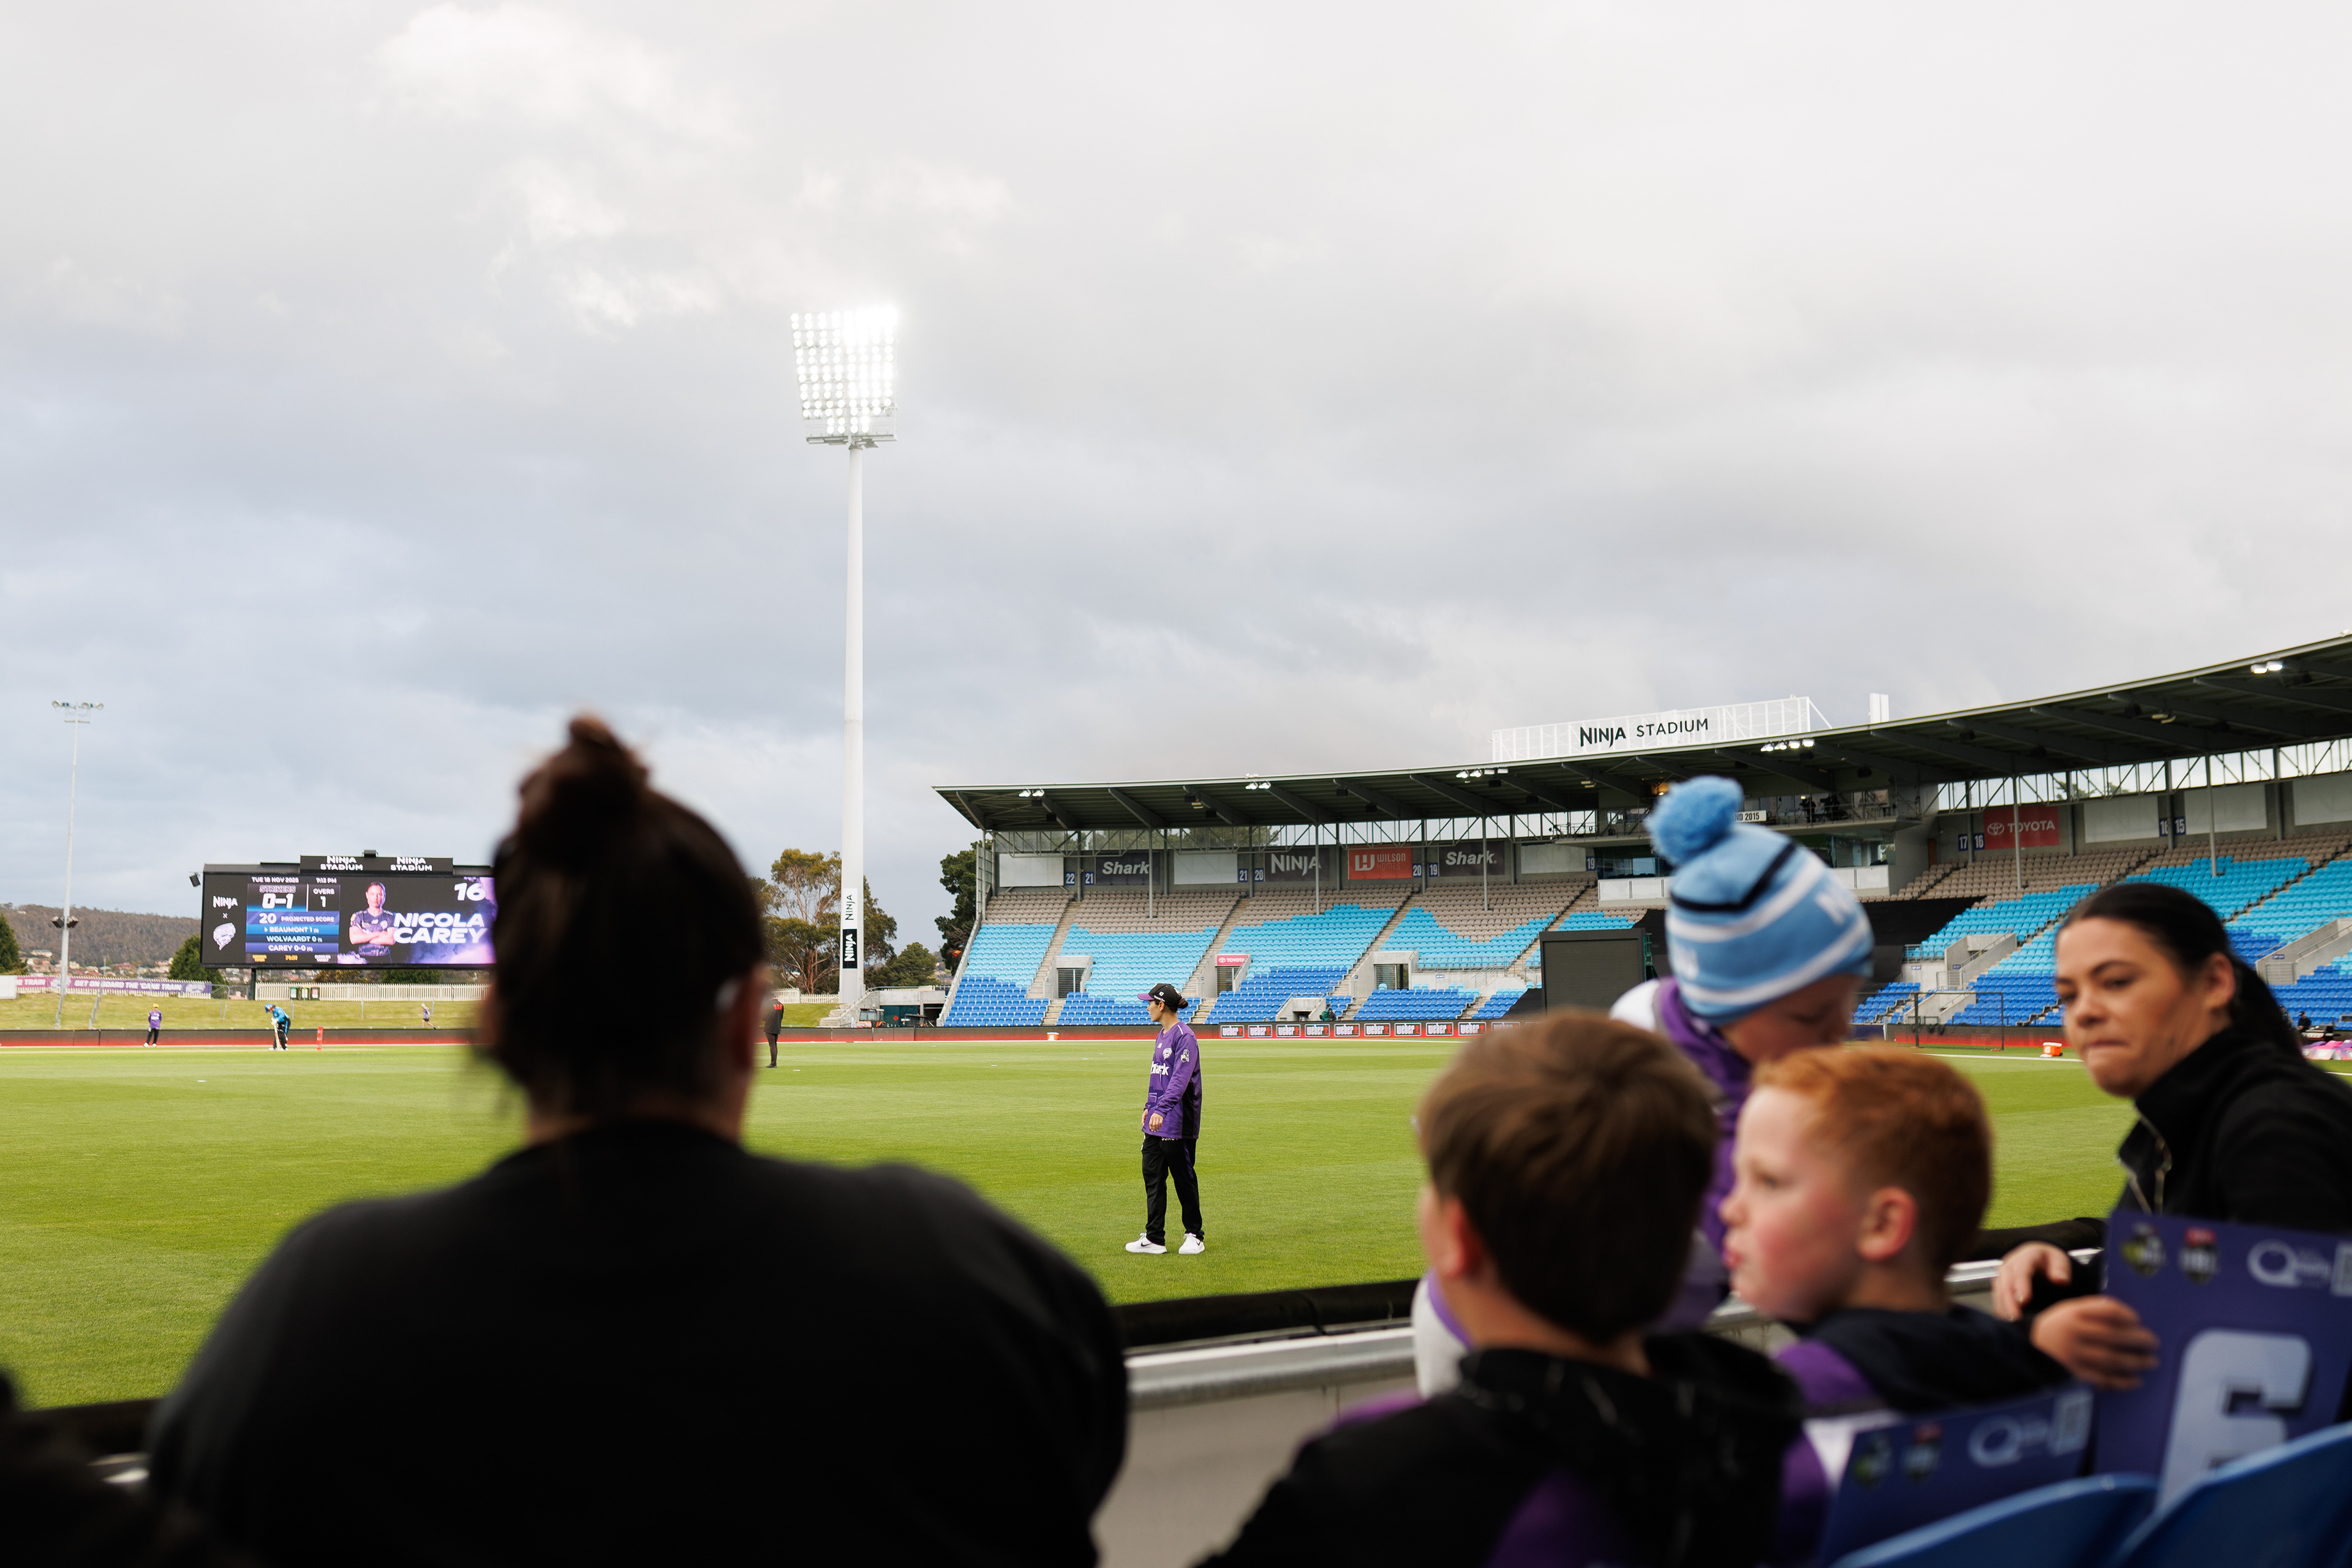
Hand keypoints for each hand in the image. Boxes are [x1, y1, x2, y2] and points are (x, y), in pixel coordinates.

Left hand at [1148, 1112, 1163, 1130]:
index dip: (1150, 1127)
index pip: (1150, 1123)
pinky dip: (1160, 1125)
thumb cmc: (1155, 1115)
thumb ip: (1151, 1121)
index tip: (1151, 1130)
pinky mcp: (1161, 1118)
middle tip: (1155, 1131)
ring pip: (1157, 1124)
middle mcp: (1154, 1118)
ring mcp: (1158, 1118)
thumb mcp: (1152, 1117)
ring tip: (1157, 1130)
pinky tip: (1160, 1127)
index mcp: (1151, 1118)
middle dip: (1154, 1128)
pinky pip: (1160, 1123)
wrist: (1159, 1111)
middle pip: (1153, 1125)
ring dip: (1157, 1128)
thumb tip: (1150, 1127)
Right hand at [1991, 1242, 2071, 1319]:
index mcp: (2026, 1256)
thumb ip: (2061, 1270)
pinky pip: (1997, 1298)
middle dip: (2009, 1301)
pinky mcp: (1999, 1286)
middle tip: (2015, 1318)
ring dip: (2003, 1307)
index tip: (2024, 1301)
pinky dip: (2001, 1310)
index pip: (2021, 1271)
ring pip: (1999, 1291)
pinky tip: (2006, 1322)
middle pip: (2006, 1283)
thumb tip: (2060, 1281)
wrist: (2039, 1259)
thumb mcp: (2059, 1260)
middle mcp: (2010, 1265)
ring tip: (2010, 1324)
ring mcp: (2003, 1275)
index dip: (2021, 1285)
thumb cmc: (2051, 1262)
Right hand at [2030, 1295, 2157, 1390]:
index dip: (2126, 1315)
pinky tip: (2136, 1380)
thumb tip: (2128, 1316)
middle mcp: (2074, 1333)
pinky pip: (2103, 1379)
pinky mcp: (2075, 1375)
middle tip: (2154, 1342)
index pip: (2107, 1311)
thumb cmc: (2057, 1328)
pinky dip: (2122, 1382)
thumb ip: (2093, 1309)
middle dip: (2138, 1339)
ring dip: (2136, 1361)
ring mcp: (2075, 1355)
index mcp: (2073, 1314)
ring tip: (2151, 1362)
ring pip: (2111, 1359)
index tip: (2138, 1319)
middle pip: (2113, 1335)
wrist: (2028, 1349)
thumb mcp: (2069, 1310)